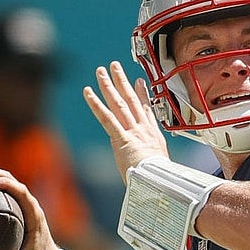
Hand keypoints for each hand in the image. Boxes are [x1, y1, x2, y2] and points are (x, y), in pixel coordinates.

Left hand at [83, 61, 168, 182]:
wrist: (158, 182)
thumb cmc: (160, 180)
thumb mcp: (162, 168)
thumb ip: (156, 162)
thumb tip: (156, 169)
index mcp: (153, 136)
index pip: (146, 110)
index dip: (142, 94)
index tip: (139, 81)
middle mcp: (143, 130)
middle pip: (131, 100)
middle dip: (122, 81)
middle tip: (115, 67)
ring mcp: (132, 132)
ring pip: (118, 103)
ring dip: (108, 86)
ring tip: (101, 72)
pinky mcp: (121, 138)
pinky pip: (107, 117)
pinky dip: (96, 104)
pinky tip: (88, 92)